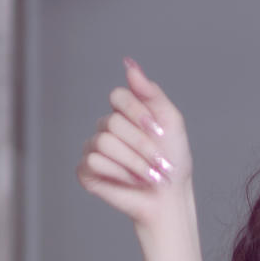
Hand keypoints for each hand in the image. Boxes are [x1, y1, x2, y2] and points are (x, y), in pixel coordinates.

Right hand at [77, 56, 193, 225]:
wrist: (169, 197)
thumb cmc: (173, 160)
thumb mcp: (170, 121)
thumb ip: (150, 92)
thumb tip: (129, 63)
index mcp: (124, 113)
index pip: (118, 96)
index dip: (138, 114)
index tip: (160, 132)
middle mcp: (106, 127)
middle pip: (113, 123)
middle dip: (142, 145)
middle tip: (160, 162)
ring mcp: (94, 148)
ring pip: (104, 143)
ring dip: (134, 163)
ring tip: (149, 177)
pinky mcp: (86, 170)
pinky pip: (93, 161)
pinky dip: (118, 174)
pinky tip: (131, 183)